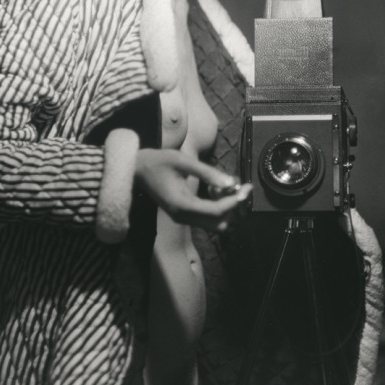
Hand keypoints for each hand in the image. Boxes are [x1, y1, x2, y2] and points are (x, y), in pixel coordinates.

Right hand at [134, 148, 250, 231]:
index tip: (247, 187)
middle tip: (238, 185)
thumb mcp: (183, 161)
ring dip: (224, 207)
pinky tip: (214, 188)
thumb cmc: (159, 162)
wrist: (138, 170)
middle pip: (219, 222)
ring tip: (222, 185)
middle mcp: (182, 217)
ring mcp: (182, 218)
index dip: (234, 200)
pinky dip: (216, 206)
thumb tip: (230, 182)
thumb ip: (207, 172)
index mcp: (182, 204)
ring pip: (214, 223)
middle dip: (232, 205)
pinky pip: (206, 218)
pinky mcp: (183, 216)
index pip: (216, 211)